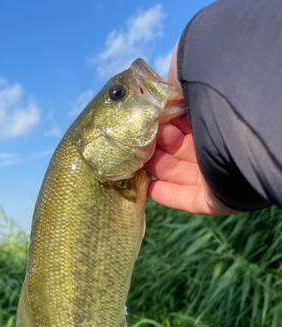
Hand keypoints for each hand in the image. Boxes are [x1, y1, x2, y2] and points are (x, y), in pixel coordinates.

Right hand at [144, 41, 241, 215]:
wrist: (241, 116)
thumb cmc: (216, 87)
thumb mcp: (185, 72)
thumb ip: (169, 88)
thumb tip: (154, 103)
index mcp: (215, 114)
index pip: (182, 124)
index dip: (159, 125)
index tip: (141, 124)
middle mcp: (218, 142)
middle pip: (178, 150)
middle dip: (155, 145)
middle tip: (139, 140)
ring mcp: (218, 172)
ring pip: (178, 174)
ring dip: (155, 167)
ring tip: (139, 158)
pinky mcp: (216, 198)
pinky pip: (187, 199)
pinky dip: (166, 195)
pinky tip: (147, 186)